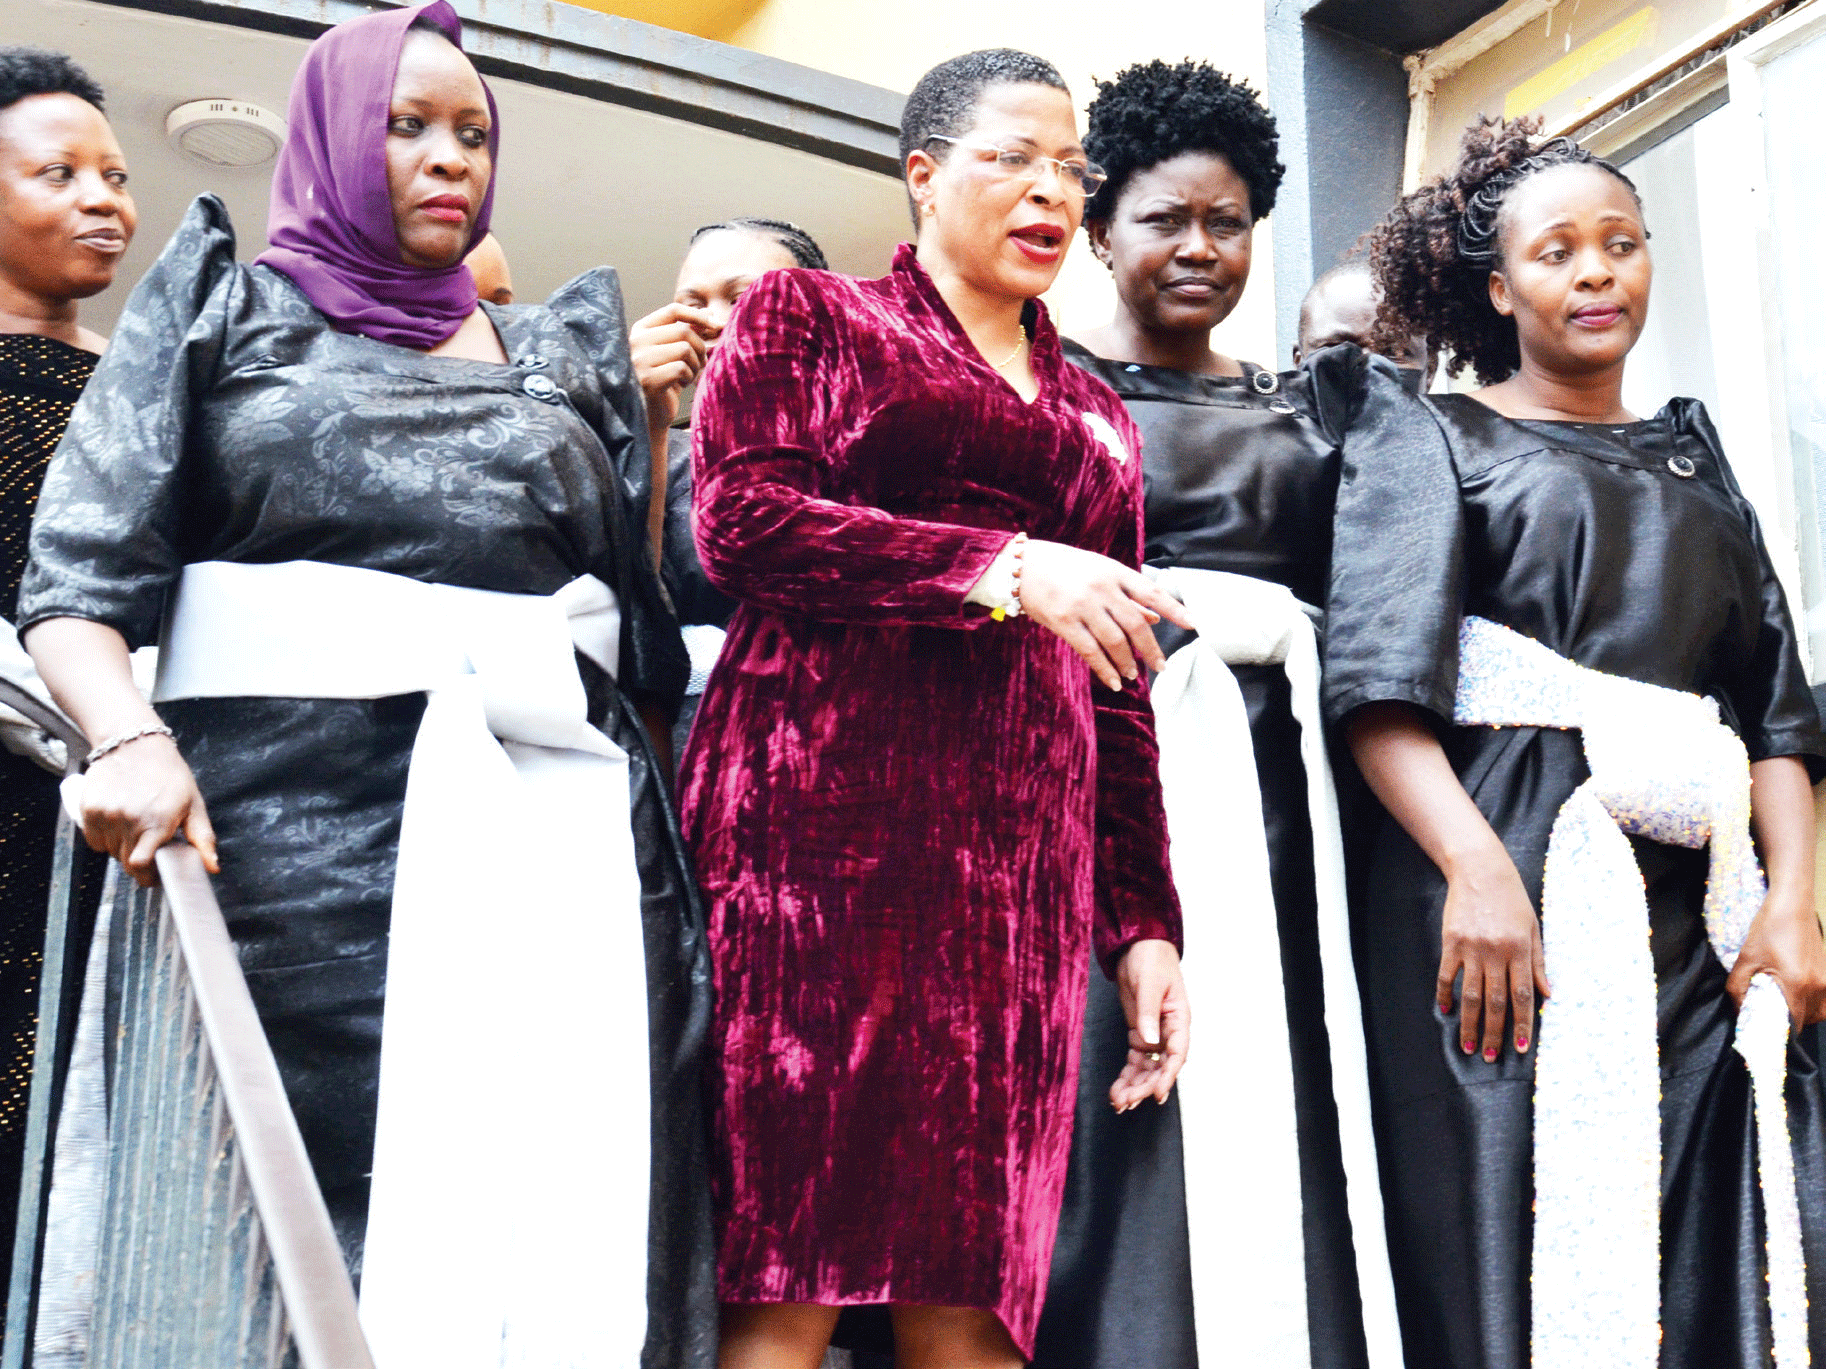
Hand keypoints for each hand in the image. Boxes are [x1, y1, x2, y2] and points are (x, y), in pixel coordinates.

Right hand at [78, 733, 217, 887]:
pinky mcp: (88, 810)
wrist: (135, 745)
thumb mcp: (193, 805)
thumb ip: (202, 839)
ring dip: (121, 847)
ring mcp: (106, 816)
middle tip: (149, 843)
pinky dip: (104, 837)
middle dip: (138, 860)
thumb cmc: (168, 774)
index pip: (140, 866)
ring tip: (135, 825)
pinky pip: (93, 839)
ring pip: (109, 851)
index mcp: (156, 824)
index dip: (147, 876)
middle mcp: (128, 822)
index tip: (154, 874)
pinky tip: (118, 820)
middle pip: (125, 862)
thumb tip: (212, 866)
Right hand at [628, 303, 716, 426]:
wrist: (650, 413)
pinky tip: (681, 384)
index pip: (673, 310)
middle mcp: (635, 342)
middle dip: (700, 348)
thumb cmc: (665, 379)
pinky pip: (681, 368)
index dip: (698, 316)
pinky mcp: (648, 380)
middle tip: (700, 363)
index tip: (716, 325)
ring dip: (695, 364)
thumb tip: (712, 315)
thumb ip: (688, 331)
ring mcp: (639, 361)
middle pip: (683, 331)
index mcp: (640, 330)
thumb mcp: (674, 351)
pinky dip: (688, 377)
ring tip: (688, 375)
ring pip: (684, 349)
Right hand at [1019, 540, 1194, 690]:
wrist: (1021, 565)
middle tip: (1160, 666)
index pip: (1151, 592)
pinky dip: (1105, 669)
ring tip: (1133, 675)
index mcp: (1114, 572)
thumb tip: (1155, 616)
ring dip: (1128, 662)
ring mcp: (1082, 605)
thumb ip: (1127, 594)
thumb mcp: (1099, 571)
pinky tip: (1114, 681)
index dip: (1174, 609)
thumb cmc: (1063, 567)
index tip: (1193, 624)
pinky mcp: (1063, 621)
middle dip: (1151, 649)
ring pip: (1115, 641)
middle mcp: (1101, 588)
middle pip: (1136, 624)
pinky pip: (1090, 651)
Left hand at [1109, 938, 1188, 1109]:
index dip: (1168, 1075)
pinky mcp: (1139, 1033)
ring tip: (1119, 1102)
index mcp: (1179, 1019)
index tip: (1157, 1093)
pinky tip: (1118, 1089)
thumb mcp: (1149, 983)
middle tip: (1127, 1101)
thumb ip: (1148, 1012)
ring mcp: (1154, 1034)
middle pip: (1160, 1066)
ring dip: (1134, 1085)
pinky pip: (1135, 1060)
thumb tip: (1150, 1040)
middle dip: (1144, 1086)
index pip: (1177, 1053)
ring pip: (1147, 1067)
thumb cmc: (1151, 960)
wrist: (1139, 946)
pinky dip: (1127, 1074)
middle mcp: (1169, 1031)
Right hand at [1438, 839, 1546, 1060]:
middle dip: (1494, 1032)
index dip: (1523, 1024)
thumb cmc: (1512, 900)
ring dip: (1469, 1023)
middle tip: (1489, 1056)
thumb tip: (1547, 994)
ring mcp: (1471, 948)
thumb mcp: (1533, 928)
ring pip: (1470, 994)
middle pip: (1495, 1001)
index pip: (1522, 995)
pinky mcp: (1451, 942)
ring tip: (1468, 1045)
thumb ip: (1539, 962)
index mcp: (1520, 950)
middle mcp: (1496, 952)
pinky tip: (1446, 1010)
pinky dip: (1445, 994)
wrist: (1480, 871)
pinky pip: (1447, 975)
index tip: (1521, 1047)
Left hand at [1727, 888, 1825, 1026]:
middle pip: (1806, 1021)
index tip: (1762, 1031)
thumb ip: (1738, 989)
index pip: (1792, 1025)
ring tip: (1779, 1004)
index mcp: (1798, 985)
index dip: (1776, 1032)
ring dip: (1799, 1014)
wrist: (1792, 905)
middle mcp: (1819, 987)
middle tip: (1767, 1016)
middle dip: (1786, 1023)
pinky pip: (1823, 1001)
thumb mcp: (1746, 959)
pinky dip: (1809, 1004)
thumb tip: (1739, 1012)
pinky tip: (1792, 994)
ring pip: (1817, 1013)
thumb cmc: (1768, 929)